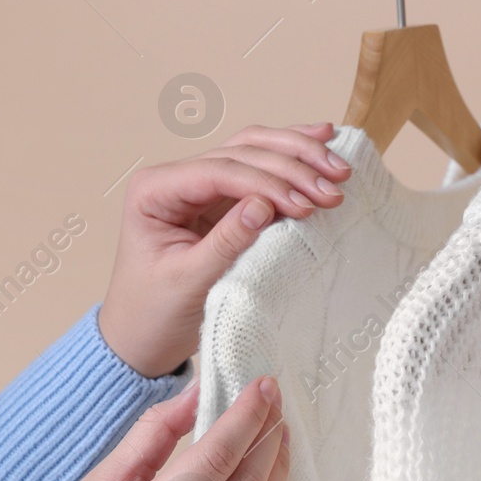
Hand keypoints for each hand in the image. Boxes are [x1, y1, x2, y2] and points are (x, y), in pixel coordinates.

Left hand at [99, 122, 350, 376]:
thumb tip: (264, 205)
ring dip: (298, 155)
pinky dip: (292, 159)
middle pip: (240, 152)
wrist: (142, 339)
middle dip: (291, 166)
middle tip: (333, 185)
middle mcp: (175, 177)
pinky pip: (260, 170)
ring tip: (338, 166)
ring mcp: (199, 185)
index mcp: (154, 191)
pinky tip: (323, 141)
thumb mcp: (188, 282)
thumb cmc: (154, 313)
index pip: (217, 171)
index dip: (265, 182)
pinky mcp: (221, 200)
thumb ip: (226, 242)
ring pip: (254, 150)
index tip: (304, 203)